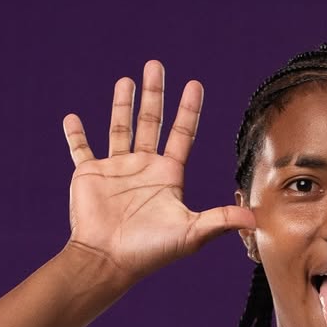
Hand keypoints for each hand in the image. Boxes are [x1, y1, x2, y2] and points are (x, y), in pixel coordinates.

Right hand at [62, 61, 254, 283]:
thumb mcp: (191, 233)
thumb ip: (221, 220)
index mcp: (167, 176)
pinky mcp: (89, 175)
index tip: (194, 85)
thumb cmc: (150, 251)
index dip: (188, 110)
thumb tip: (255, 218)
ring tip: (127, 80)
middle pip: (151, 123)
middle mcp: (143, 168)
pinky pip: (81, 149)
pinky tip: (71, 119)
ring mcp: (116, 170)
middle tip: (156, 65)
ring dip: (123, 104)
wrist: (109, 261)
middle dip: (155, 94)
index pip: (181, 135)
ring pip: (120, 128)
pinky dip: (75, 135)